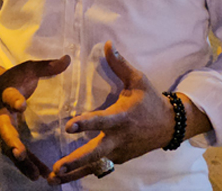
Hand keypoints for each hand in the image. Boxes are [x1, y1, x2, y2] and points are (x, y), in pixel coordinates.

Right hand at [0, 57, 70, 179]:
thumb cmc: (14, 79)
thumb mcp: (28, 69)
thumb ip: (46, 66)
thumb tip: (67, 58)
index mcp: (5, 93)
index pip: (8, 96)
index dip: (14, 100)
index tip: (22, 105)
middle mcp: (1, 114)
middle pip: (4, 130)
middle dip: (11, 141)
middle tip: (19, 152)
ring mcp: (2, 129)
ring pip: (8, 148)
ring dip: (22, 161)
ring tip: (36, 175)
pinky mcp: (7, 139)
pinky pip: (16, 154)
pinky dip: (27, 165)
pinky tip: (41, 176)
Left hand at [49, 42, 172, 184]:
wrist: (171, 126)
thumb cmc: (151, 100)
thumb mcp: (138, 80)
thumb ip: (120, 65)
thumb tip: (107, 44)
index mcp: (122, 117)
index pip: (102, 122)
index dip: (86, 124)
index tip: (69, 126)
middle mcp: (119, 138)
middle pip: (95, 153)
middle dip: (75, 160)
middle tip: (56, 166)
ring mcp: (119, 152)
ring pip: (94, 166)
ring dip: (73, 173)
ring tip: (51, 178)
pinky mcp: (119, 160)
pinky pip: (99, 167)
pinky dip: (82, 173)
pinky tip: (63, 178)